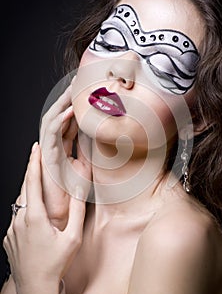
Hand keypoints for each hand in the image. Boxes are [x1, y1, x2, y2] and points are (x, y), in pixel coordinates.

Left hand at [3, 143, 84, 293]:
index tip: (35, 148)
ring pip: (21, 205)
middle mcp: (20, 221)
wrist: (35, 289)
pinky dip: (26, 212)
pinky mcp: (8, 239)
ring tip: (42, 193)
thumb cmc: (56, 265)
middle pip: (24, 190)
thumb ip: (78, 211)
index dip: (33, 163)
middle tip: (39, 162)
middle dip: (32, 174)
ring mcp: (11, 230)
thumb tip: (80, 190)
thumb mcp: (73, 237)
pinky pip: (17, 219)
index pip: (32, 182)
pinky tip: (36, 220)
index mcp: (35, 217)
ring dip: (30, 195)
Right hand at [39, 79, 91, 228]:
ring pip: (53, 119)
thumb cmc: (75, 191)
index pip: (69, 120)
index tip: (88, 90)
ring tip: (73, 89)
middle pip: (60, 115)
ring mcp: (50, 149)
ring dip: (63, 103)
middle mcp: (56, 145)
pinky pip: (51, 134)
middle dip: (68, 98)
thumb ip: (89, 151)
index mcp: (65, 146)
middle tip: (79, 81)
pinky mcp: (47, 156)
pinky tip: (70, 111)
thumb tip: (103, 138)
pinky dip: (60, 121)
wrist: (65, 212)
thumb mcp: (88, 165)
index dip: (77, 104)